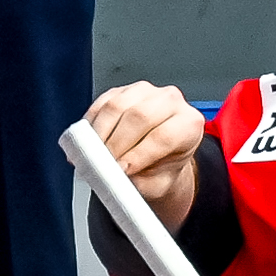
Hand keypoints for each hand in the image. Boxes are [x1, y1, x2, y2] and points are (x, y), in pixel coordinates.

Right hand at [81, 81, 205, 229]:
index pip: (163, 136)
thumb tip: (116, 183)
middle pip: (138, 117)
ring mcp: (144, 91)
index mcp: (189, 123)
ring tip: (91, 157)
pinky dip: (90, 125)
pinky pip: (101, 104)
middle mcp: (170, 101)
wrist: (160, 156)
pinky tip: (86, 143)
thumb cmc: (163, 167)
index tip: (120, 169)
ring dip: (99, 134)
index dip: (138, 154)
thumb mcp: (159, 185)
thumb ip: (139, 184)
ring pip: (116, 107)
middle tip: (101, 165)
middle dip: (115, 144)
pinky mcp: (121, 90)